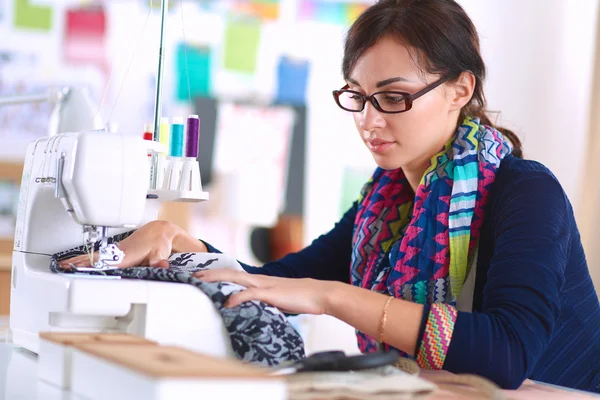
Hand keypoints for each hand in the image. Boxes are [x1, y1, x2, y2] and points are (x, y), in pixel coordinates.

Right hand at [60, 220, 181, 268]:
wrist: (160, 231)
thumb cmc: (159, 242)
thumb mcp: (160, 253)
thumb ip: (158, 262)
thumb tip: (161, 265)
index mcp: (126, 255)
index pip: (105, 261)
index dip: (92, 264)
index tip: (79, 267)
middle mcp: (118, 252)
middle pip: (95, 257)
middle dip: (79, 262)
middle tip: (63, 266)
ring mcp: (116, 251)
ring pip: (95, 255)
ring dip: (79, 259)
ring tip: (63, 265)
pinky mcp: (116, 251)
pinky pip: (98, 255)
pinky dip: (86, 257)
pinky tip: (77, 261)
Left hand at [194, 269, 334, 314]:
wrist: (320, 294)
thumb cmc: (302, 298)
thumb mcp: (279, 299)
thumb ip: (265, 300)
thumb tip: (254, 307)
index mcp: (261, 281)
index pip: (235, 275)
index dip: (218, 275)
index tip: (202, 276)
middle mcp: (260, 279)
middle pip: (230, 273)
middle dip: (210, 273)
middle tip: (192, 275)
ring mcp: (266, 285)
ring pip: (236, 278)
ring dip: (217, 279)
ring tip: (201, 281)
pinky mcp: (272, 293)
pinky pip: (251, 294)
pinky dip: (237, 297)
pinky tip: (227, 302)